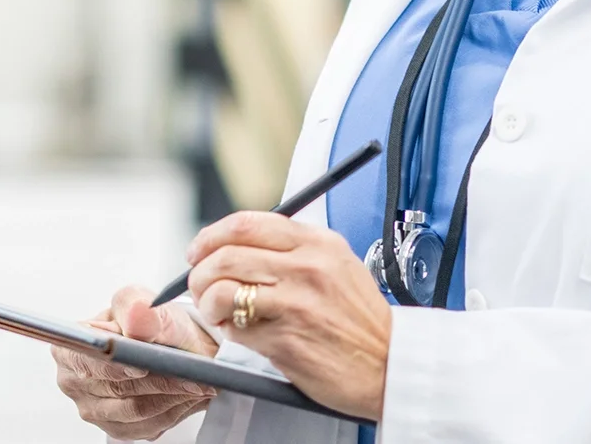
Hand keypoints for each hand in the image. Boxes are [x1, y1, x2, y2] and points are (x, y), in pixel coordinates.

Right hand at [51, 286, 218, 439]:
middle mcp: (74, 383)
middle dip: (157, 380)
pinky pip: (150, 425)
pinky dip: (174, 409)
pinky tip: (189, 393)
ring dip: (172, 396)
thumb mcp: (142, 302)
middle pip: (117, 389)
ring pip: (138, 410)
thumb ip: (137, 307)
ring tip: (198, 381)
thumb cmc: (147, 323)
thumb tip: (136, 317)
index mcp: (69, 348)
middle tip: (191, 374)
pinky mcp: (119, 429)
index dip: (114, 366)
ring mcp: (96, 410)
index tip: (144, 366)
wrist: (167, 345)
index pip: (86, 362)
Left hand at [187, 211, 390, 421]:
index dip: (211, 235)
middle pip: (226, 255)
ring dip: (207, 302)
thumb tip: (238, 245)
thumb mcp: (337, 265)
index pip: (246, 224)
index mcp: (317, 243)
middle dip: (200, 272)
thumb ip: (293, 249)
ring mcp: (295, 304)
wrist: (391, 365)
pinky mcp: (285, 340)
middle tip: (199, 285)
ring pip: (222, 289)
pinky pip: (235, 328)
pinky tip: (238, 333)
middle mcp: (306, 268)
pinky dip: (227, 330)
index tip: (199, 250)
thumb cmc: (361, 321)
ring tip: (216, 311)